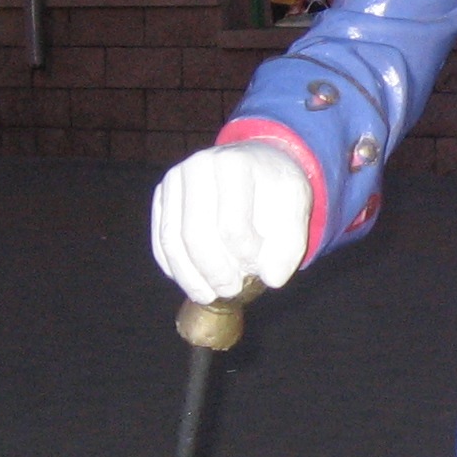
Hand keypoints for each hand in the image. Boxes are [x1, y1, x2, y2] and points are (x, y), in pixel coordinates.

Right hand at [151, 141, 312, 304]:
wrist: (257, 162)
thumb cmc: (275, 188)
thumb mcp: (296, 209)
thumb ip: (291, 244)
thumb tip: (273, 279)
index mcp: (235, 165)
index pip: (232, 225)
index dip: (243, 257)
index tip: (257, 272)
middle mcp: (199, 166)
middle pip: (196, 233)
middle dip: (213, 271)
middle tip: (230, 291)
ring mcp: (175, 179)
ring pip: (171, 237)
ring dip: (189, 275)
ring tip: (208, 295)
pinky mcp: (162, 194)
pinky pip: (161, 237)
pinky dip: (173, 265)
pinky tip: (192, 282)